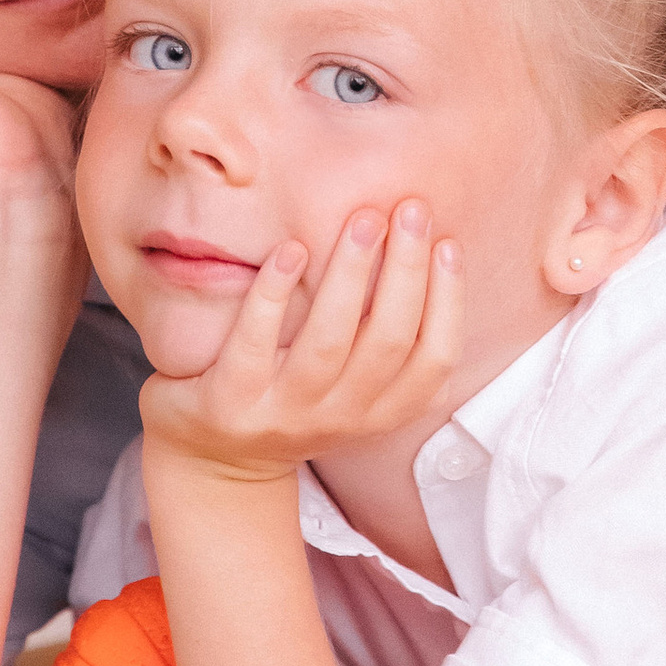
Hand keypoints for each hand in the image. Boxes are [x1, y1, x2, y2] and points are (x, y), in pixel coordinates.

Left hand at [141, 198, 465, 480]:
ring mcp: (284, 412)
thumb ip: (385, 337)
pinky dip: (276, 293)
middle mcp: (339, 417)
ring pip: (328, 342)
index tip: (449, 244)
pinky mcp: (230, 401)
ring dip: (351, 274)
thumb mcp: (354, 385)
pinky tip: (292, 250)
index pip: (434, 362)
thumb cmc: (296, 396)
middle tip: (411, 209)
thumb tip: (426, 249)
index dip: (449, 302)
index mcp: (380, 411)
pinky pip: (255, 343)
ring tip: (364, 219)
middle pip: (388, 342)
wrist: (216, 457)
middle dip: (406, 270)